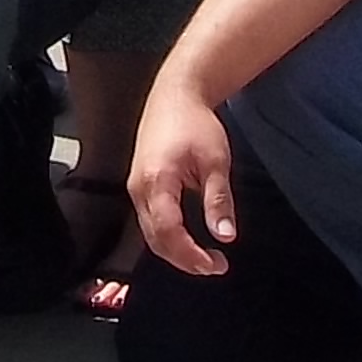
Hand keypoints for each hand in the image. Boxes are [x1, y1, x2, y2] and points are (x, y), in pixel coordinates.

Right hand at [129, 80, 238, 275]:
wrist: (175, 95)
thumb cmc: (196, 123)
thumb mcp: (216, 161)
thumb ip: (218, 200)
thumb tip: (225, 235)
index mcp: (156, 181)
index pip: (168, 232)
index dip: (191, 255)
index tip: (216, 265)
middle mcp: (139, 188)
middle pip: (155, 239)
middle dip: (184, 259)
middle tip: (215, 266)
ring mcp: (135, 187)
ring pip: (150, 233)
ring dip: (175, 251)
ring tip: (205, 257)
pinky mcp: (139, 185)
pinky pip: (149, 221)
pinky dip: (168, 236)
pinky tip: (188, 239)